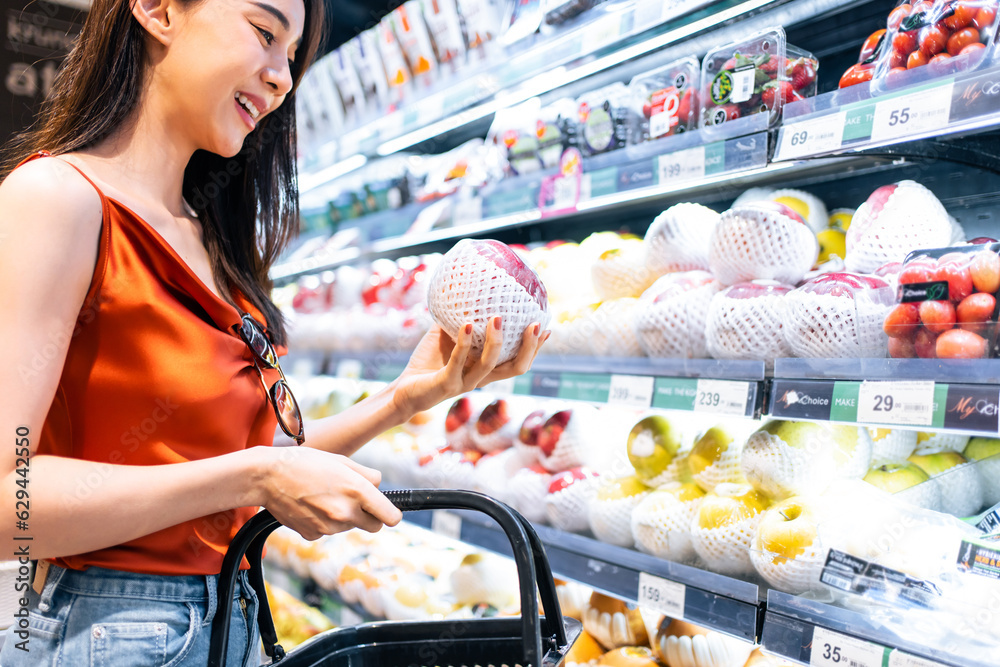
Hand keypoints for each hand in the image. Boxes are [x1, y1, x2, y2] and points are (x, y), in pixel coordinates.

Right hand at [260, 447, 401, 540]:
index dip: (392, 514)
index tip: (389, 512)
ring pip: (349, 527)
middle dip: (370, 516)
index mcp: (357, 491)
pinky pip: (328, 531)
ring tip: (325, 496)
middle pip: (373, 526)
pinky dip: (324, 522)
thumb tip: (379, 485)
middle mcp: (345, 512)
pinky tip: (311, 506)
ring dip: (344, 517)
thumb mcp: (342, 460)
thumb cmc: (305, 462)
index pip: (390, 517)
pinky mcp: (312, 535)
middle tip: (356, 501)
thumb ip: (367, 474)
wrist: (268, 476)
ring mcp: (328, 527)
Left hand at [391, 316, 549, 416]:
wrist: (404, 389)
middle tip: (535, 324)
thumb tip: (467, 290)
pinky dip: (464, 343)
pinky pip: (458, 363)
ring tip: (498, 318)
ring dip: (496, 341)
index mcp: (485, 369)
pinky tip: (466, 324)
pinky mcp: (446, 384)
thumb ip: (458, 319)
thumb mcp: (446, 336)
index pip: (517, 361)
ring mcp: (465, 383)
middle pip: (515, 368)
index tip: (547, 328)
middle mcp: (481, 378)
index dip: (535, 348)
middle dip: (529, 347)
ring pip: (490, 365)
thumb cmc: (428, 362)